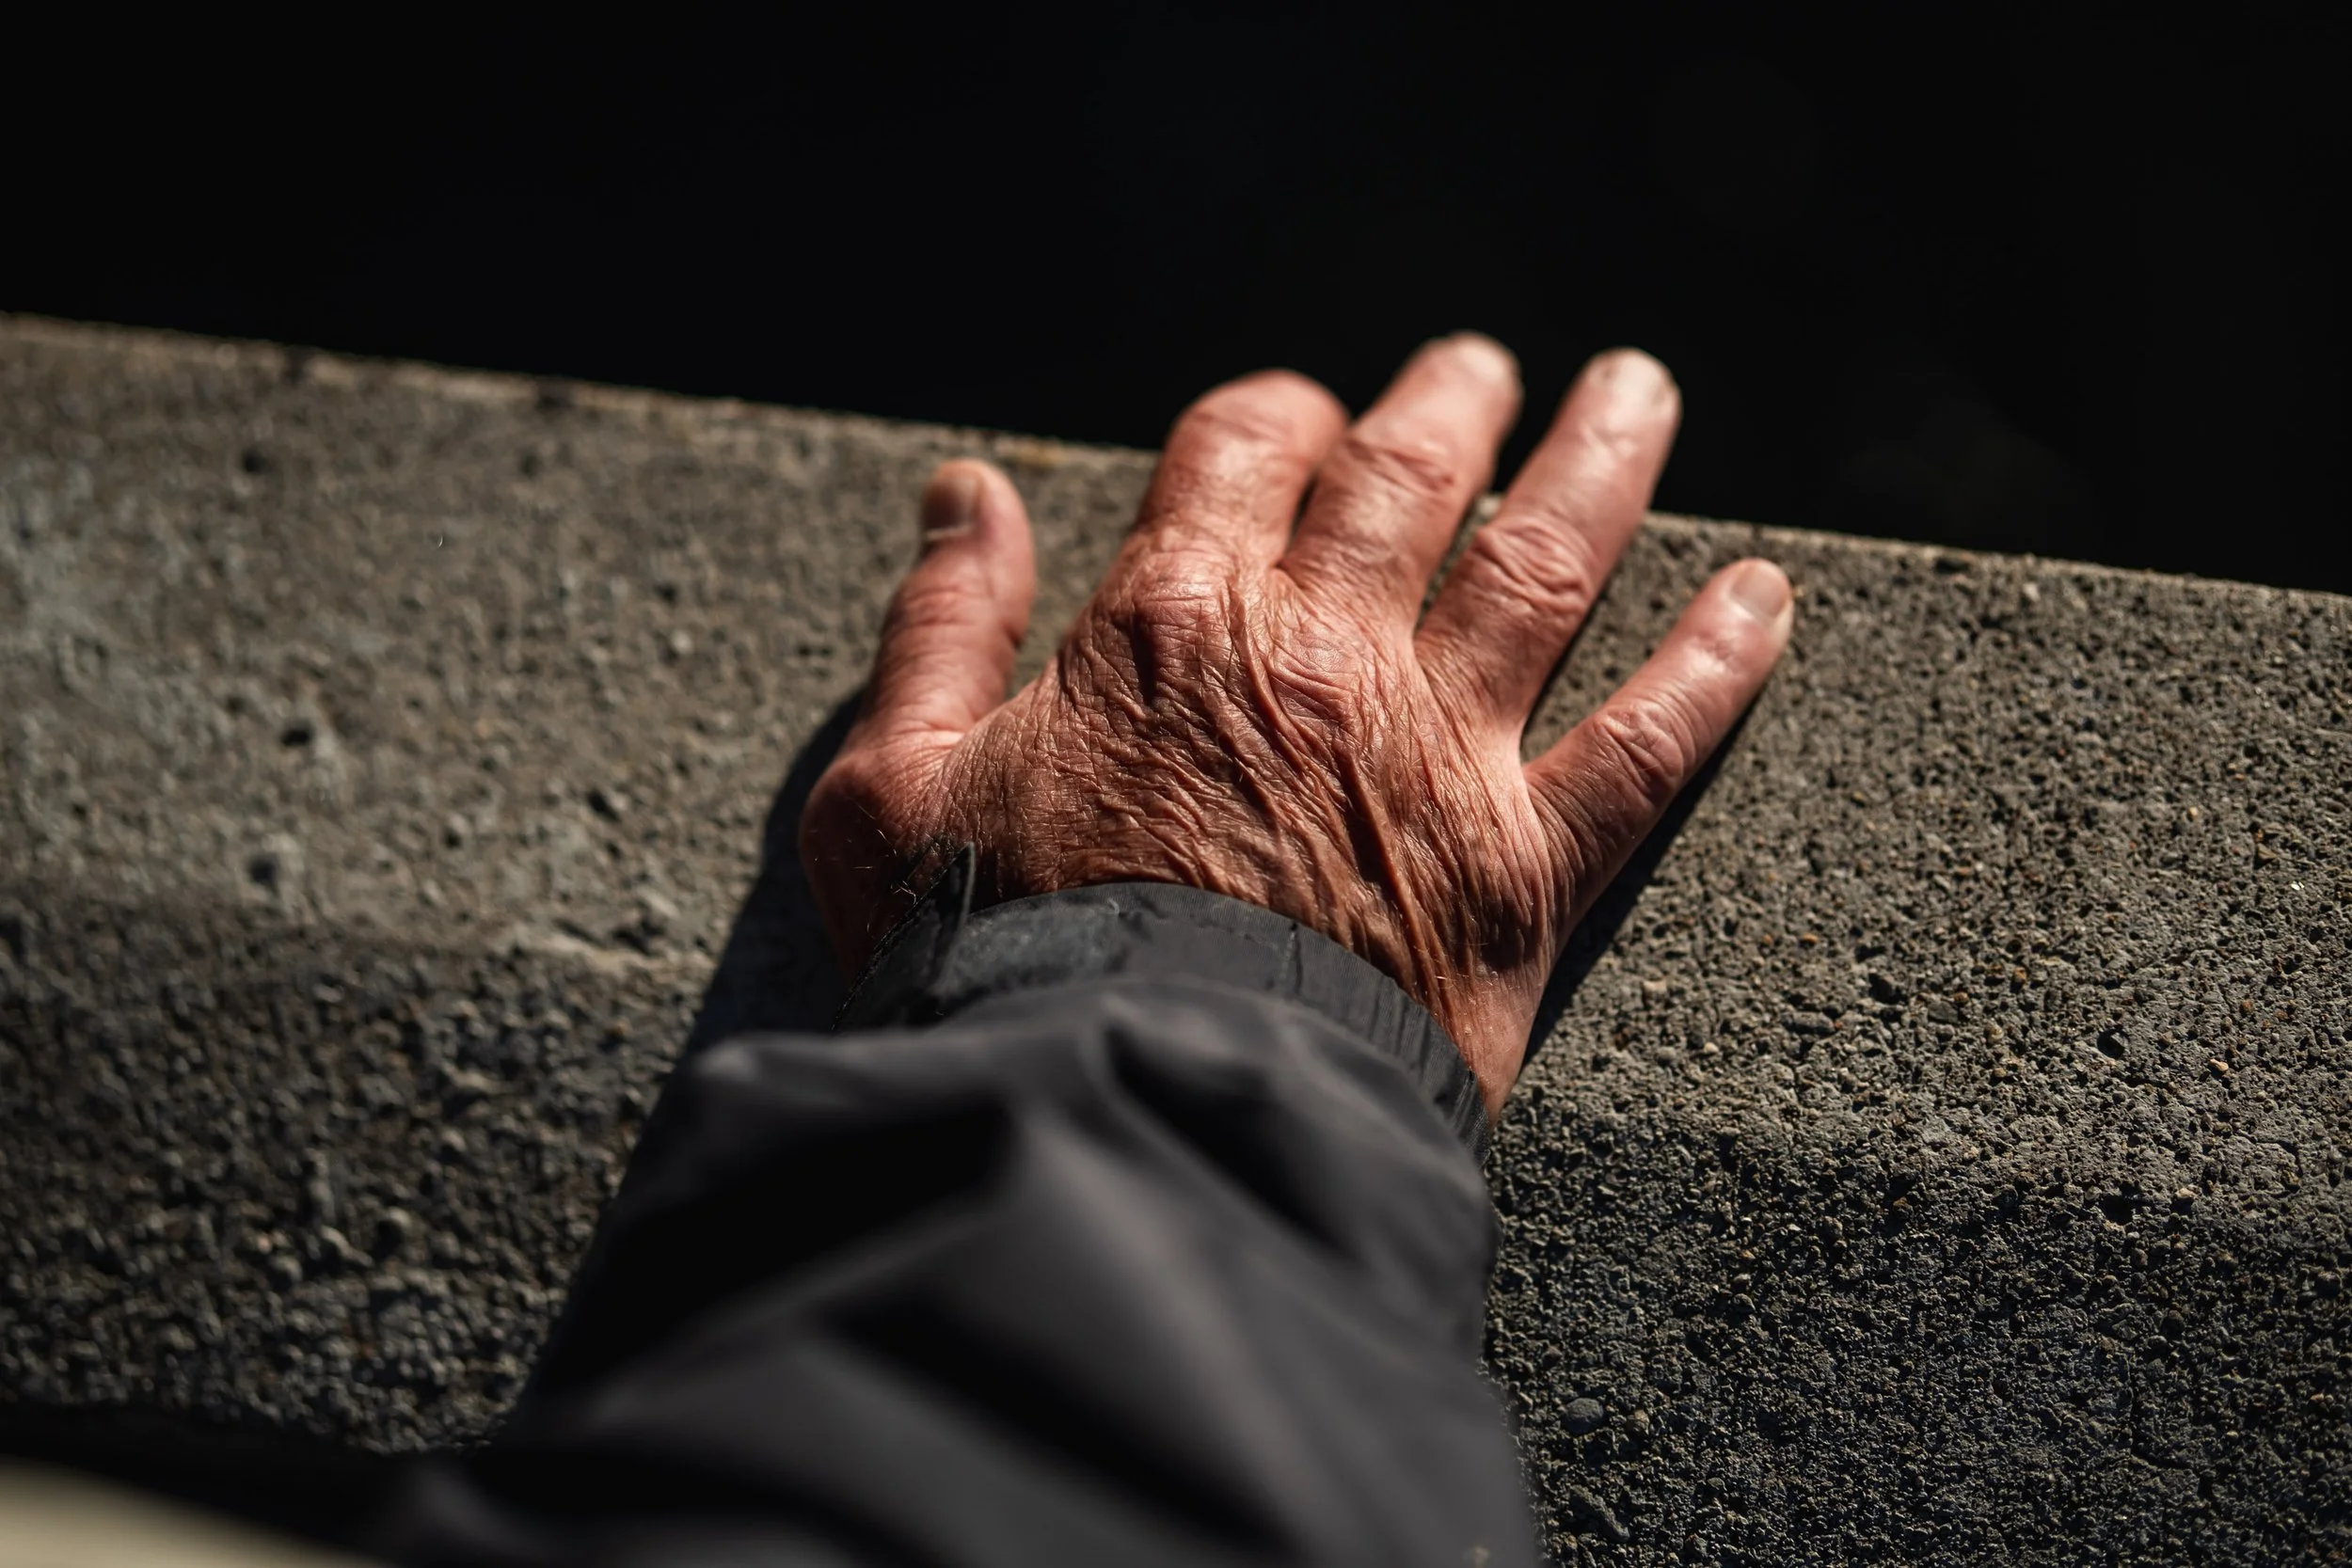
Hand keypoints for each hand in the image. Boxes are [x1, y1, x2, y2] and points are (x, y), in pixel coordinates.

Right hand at [801, 337, 1791, 1112]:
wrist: (1132, 1113)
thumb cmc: (996, 962)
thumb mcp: (893, 788)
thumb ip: (939, 628)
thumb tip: (963, 493)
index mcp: (1173, 619)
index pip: (1247, 447)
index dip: (1278, 412)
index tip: (1301, 414)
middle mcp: (1322, 650)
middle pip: (1409, 472)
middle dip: (1448, 402)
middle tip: (1481, 369)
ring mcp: (1439, 750)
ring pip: (1545, 561)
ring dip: (1600, 461)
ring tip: (1638, 392)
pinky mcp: (1524, 866)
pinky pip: (1649, 744)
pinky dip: (1718, 665)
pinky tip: (1763, 598)